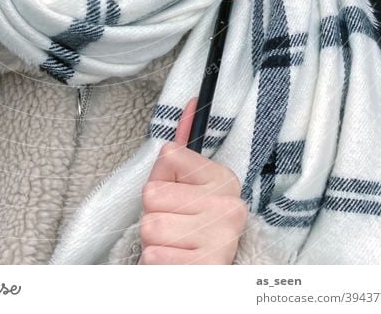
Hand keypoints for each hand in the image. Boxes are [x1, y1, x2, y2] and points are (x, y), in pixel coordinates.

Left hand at [138, 96, 247, 264]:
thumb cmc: (191, 226)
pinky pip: (154, 257)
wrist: (207, 277)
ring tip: (174, 246)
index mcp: (223, 178)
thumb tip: (191, 103)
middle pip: (152, 195)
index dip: (160, 179)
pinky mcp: (208, 269)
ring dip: (153, 242)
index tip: (177, 195)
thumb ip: (185, 146)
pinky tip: (177, 263)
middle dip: (152, 214)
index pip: (168, 155)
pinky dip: (157, 264)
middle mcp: (229, 206)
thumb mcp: (189, 184)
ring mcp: (222, 238)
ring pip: (150, 227)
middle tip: (173, 226)